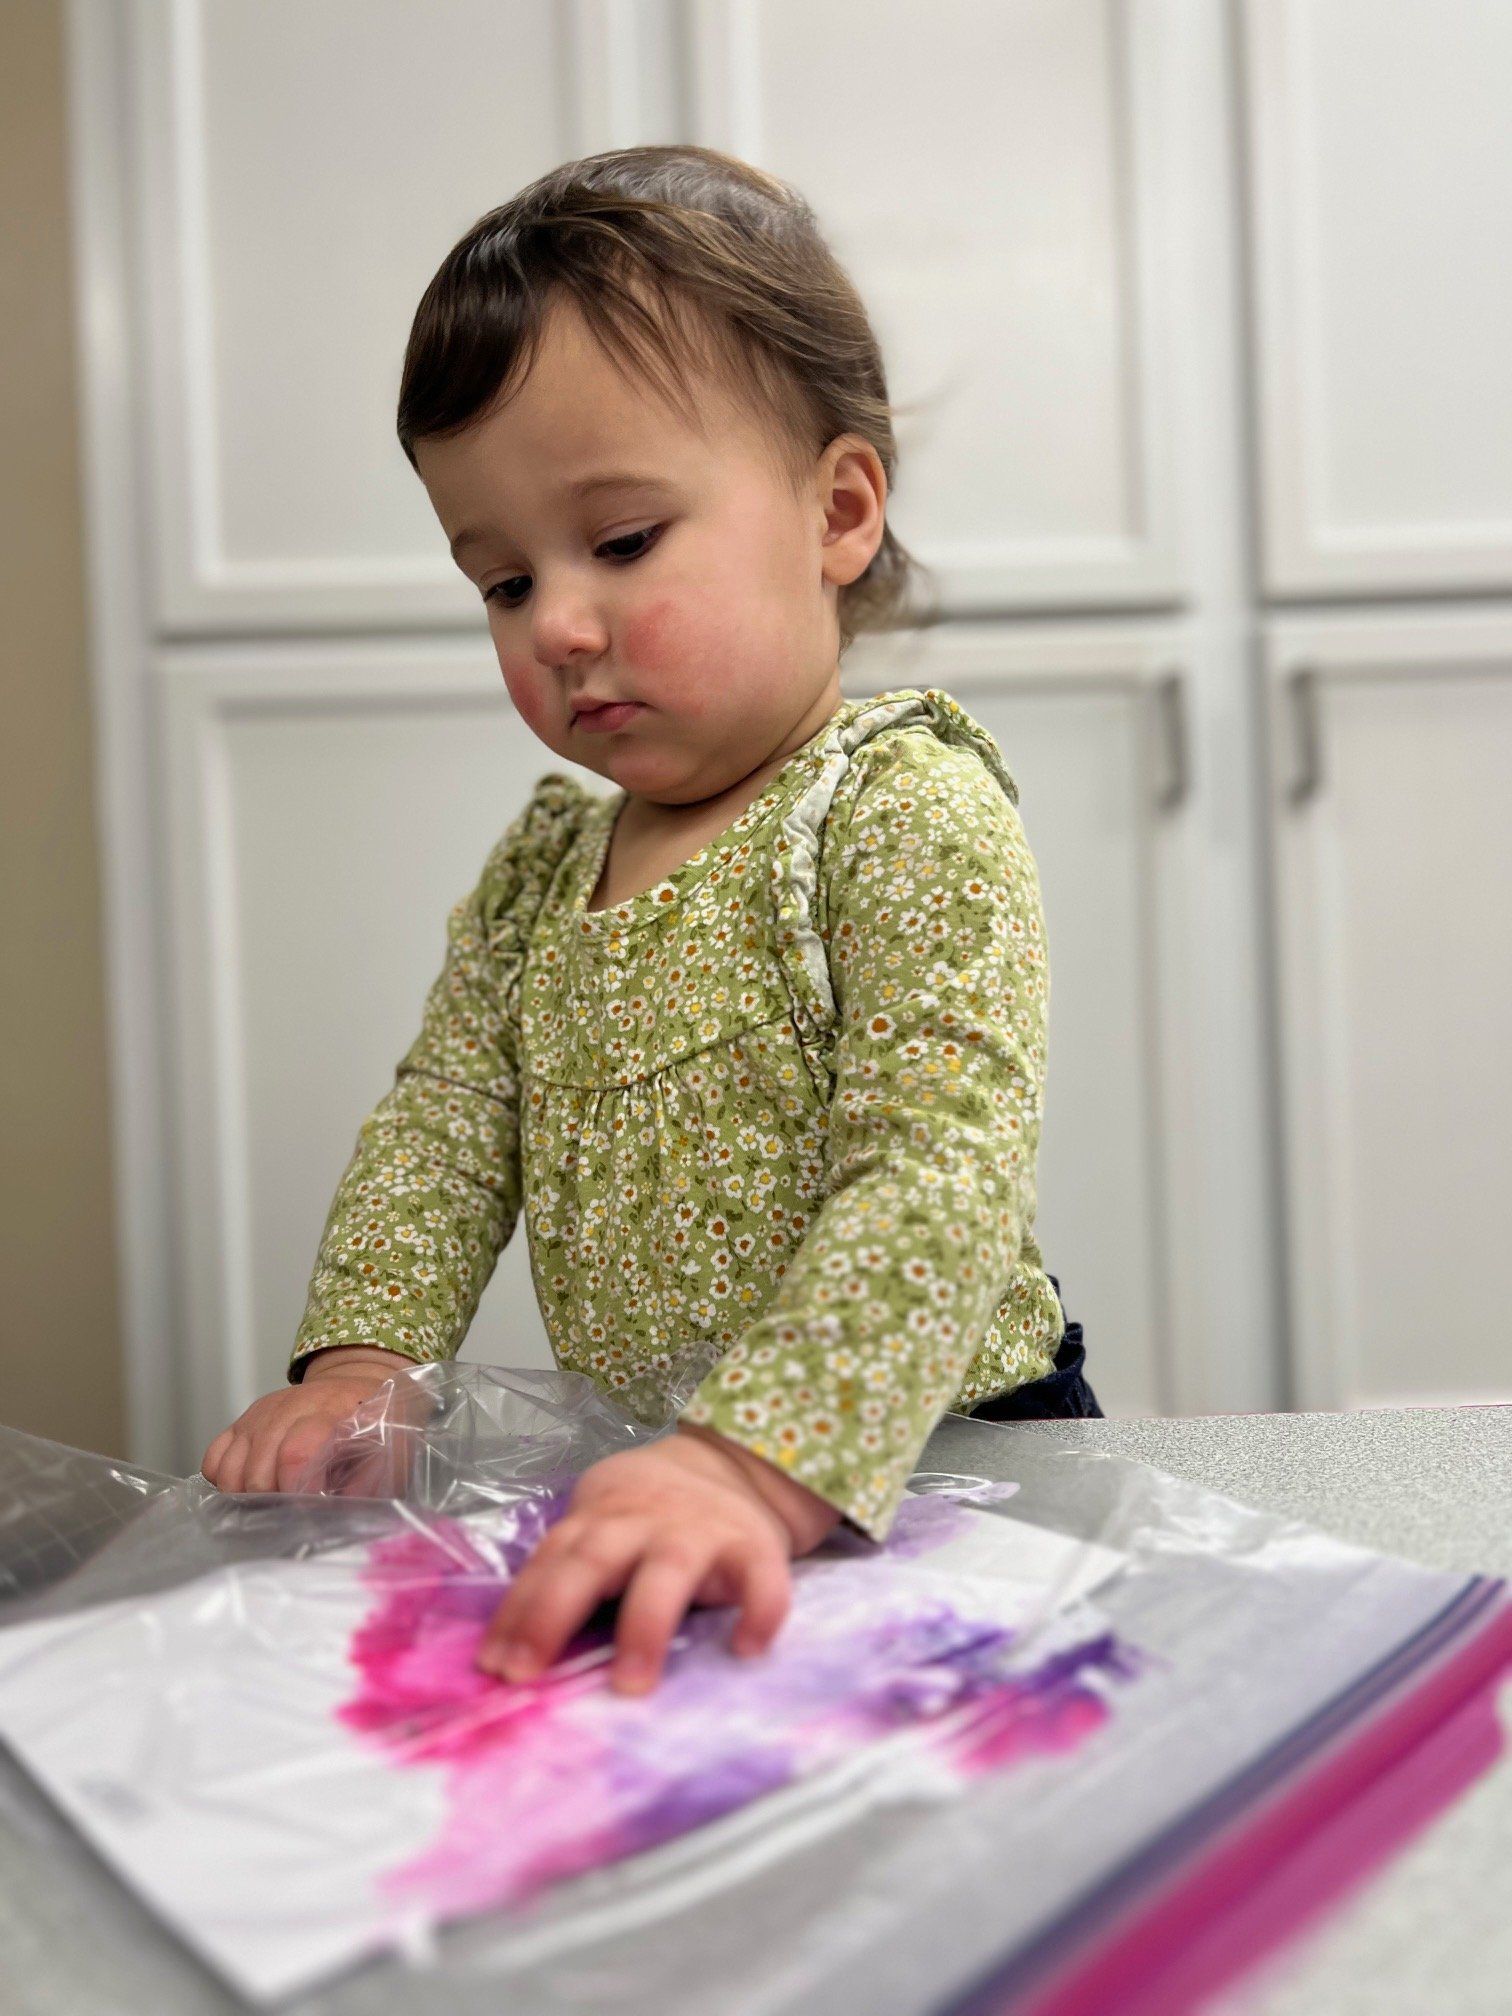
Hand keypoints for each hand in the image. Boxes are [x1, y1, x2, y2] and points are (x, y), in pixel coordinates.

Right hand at [200, 1345, 408, 1493]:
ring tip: (274, 1499)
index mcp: (333, 1410)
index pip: (297, 1452)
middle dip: (272, 1501)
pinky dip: (224, 1479)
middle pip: (258, 1468)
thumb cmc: (380, 1426)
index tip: (309, 1510)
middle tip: (294, 1507)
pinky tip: (251, 1484)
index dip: (297, 1491)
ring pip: (230, 1467)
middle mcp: (291, 1407)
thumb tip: (335, 1517)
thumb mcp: (391, 1453)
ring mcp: (262, 1413)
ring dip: (247, 1495)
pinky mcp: (243, 1420)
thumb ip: (366, 1485)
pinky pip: (214, 1457)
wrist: (360, 1386)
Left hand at [477, 1422, 841, 1695]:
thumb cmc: (645, 1519)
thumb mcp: (602, 1527)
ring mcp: (699, 1531)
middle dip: (555, 1614)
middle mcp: (641, 1522)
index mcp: (598, 1520)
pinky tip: (746, 1649)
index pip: (549, 1562)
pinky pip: (761, 1579)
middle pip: (592, 1561)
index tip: (493, 1666)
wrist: (724, 1465)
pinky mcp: (754, 1546)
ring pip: (667, 1572)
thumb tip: (515, 1656)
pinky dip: (759, 1611)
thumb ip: (571, 1574)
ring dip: (645, 1625)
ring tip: (631, 1683)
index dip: (519, 1611)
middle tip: (527, 1676)